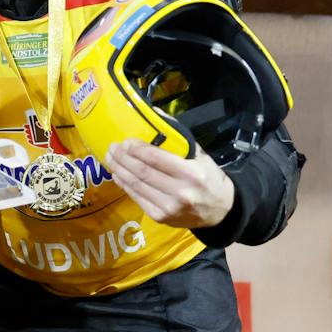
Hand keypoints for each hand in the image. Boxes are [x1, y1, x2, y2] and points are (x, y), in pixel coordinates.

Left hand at [105, 140, 234, 228]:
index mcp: (190, 173)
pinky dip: (124, 185)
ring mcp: (168, 207)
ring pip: (136, 185)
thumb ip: (178, 137)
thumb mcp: (201, 155)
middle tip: (112, 147)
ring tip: (110, 158)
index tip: (125, 141)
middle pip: (142, 172)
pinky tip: (117, 175)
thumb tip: (154, 114)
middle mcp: (179, 192)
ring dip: (119, 170)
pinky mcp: (160, 217)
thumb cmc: (209, 178)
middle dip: (123, 158)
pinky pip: (137, 198)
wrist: (221, 211)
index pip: (155, 159)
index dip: (136, 149)